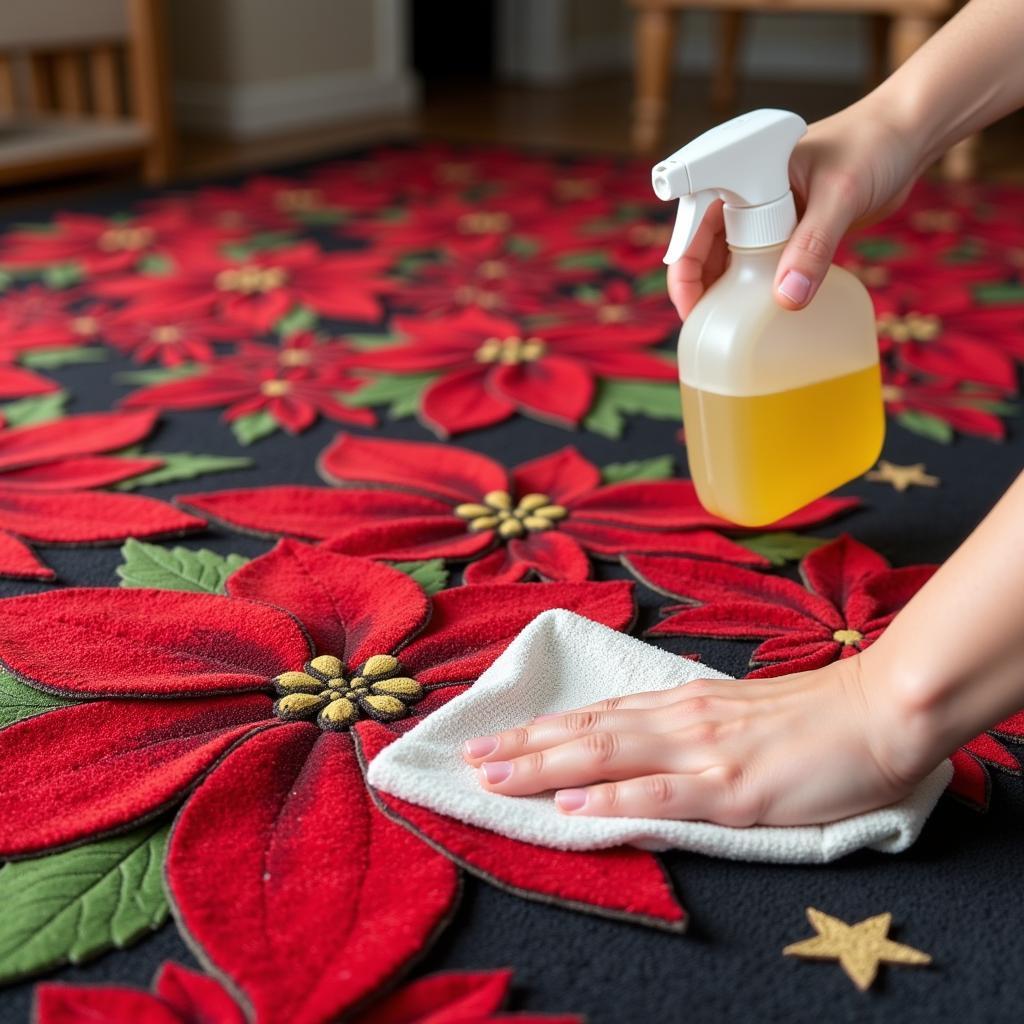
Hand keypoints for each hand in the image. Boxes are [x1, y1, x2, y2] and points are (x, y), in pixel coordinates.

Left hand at [463, 656, 930, 826]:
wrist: (879, 711)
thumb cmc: (811, 715)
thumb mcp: (735, 715)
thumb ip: (685, 728)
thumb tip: (637, 746)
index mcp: (681, 703)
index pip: (596, 713)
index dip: (543, 728)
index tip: (497, 737)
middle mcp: (680, 720)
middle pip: (586, 732)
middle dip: (523, 748)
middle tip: (470, 760)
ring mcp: (703, 752)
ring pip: (607, 756)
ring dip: (544, 769)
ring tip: (494, 779)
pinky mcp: (732, 788)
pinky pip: (660, 795)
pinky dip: (611, 801)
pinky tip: (573, 809)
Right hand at [667, 96, 922, 318]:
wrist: (908, 136)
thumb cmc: (873, 145)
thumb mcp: (840, 195)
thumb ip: (814, 246)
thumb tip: (788, 299)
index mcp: (743, 175)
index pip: (694, 224)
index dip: (686, 267)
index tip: (693, 305)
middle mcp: (747, 196)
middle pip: (705, 247)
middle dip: (700, 286)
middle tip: (707, 325)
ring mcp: (768, 215)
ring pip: (732, 259)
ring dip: (728, 290)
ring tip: (729, 325)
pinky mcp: (791, 232)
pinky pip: (764, 265)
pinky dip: (760, 288)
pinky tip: (763, 310)